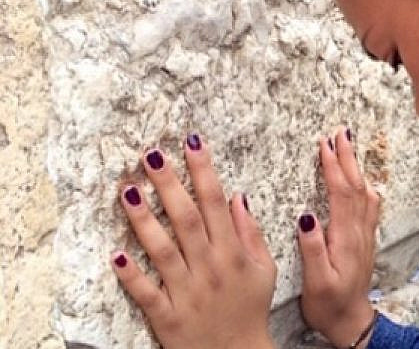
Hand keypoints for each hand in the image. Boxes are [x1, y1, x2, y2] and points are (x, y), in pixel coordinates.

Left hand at [112, 135, 276, 348]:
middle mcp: (209, 268)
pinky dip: (131, 276)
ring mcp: (187, 291)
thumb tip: (238, 197)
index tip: (192, 143)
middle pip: (186, 219)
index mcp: (233, 254)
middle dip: (169, 184)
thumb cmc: (250, 309)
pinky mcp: (167, 315)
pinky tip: (115, 255)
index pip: (216, 204)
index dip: (204, 171)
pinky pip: (146, 293)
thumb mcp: (265, 269)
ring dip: (144, 220)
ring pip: (162, 250)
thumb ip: (251, 233)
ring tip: (128, 190)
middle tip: (151, 154)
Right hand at [298, 128, 379, 347]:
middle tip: (340, 132)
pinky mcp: (364, 241)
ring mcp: (364, 236)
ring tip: (349, 146)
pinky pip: (368, 206)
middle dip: (347, 157)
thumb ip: (312, 248)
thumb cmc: (328, 304)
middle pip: (356, 187)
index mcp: (345, 238)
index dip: (333, 167)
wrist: (351, 322)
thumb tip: (307, 216)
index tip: (325, 144)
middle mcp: (358, 232)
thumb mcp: (315, 281)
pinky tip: (363, 181)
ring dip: (356, 167)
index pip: (341, 193)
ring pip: (364, 193)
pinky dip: (364, 186)